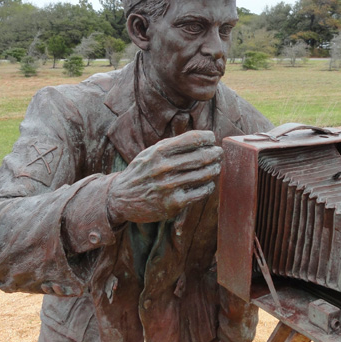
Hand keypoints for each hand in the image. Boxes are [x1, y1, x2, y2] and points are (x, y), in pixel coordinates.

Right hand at [107, 130, 221, 223]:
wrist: (121, 198)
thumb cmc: (142, 171)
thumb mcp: (151, 152)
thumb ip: (173, 145)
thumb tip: (203, 138)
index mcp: (159, 151)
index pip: (193, 138)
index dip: (208, 137)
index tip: (211, 140)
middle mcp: (164, 167)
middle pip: (202, 156)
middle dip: (216, 153)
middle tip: (219, 154)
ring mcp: (169, 186)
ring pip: (205, 174)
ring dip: (215, 169)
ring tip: (216, 167)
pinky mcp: (174, 204)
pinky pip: (201, 192)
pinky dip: (209, 186)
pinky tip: (207, 183)